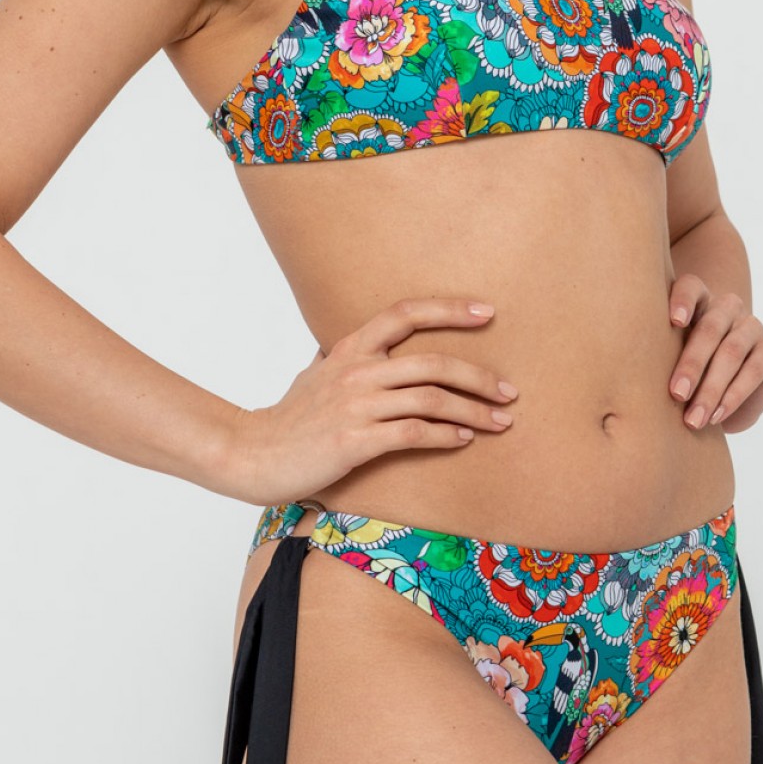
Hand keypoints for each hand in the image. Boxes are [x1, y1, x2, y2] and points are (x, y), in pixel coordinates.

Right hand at [218, 297, 518, 505]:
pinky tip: (463, 439)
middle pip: (433, 361)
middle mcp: (356, 370)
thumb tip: (352, 339)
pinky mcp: (356, 441)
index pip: (405, 313)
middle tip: (509, 391)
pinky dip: (445, 435)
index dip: (449, 309)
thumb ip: (340, 355)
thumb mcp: (314, 374)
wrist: (254, 454)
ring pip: (431, 399)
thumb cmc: (289, 418)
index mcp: (350, 348)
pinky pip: (414, 433)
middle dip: (479, 375)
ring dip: (474, 411)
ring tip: (500, 421)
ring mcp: (356, 406)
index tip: (487, 313)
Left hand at [667, 276, 762, 433]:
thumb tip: (630, 376)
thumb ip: (657, 353)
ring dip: (711, 388)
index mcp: (698, 300)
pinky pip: (753, 370)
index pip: (691, 287)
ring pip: (731, 351)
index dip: (682, 300)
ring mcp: (750, 326)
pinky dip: (733, 396)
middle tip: (676, 394)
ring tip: (694, 418)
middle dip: (692, 364)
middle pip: (710, 328)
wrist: (723, 391)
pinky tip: (717, 415)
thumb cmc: (686, 371)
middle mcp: (726, 307)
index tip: (674, 321)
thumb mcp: (670, 359)